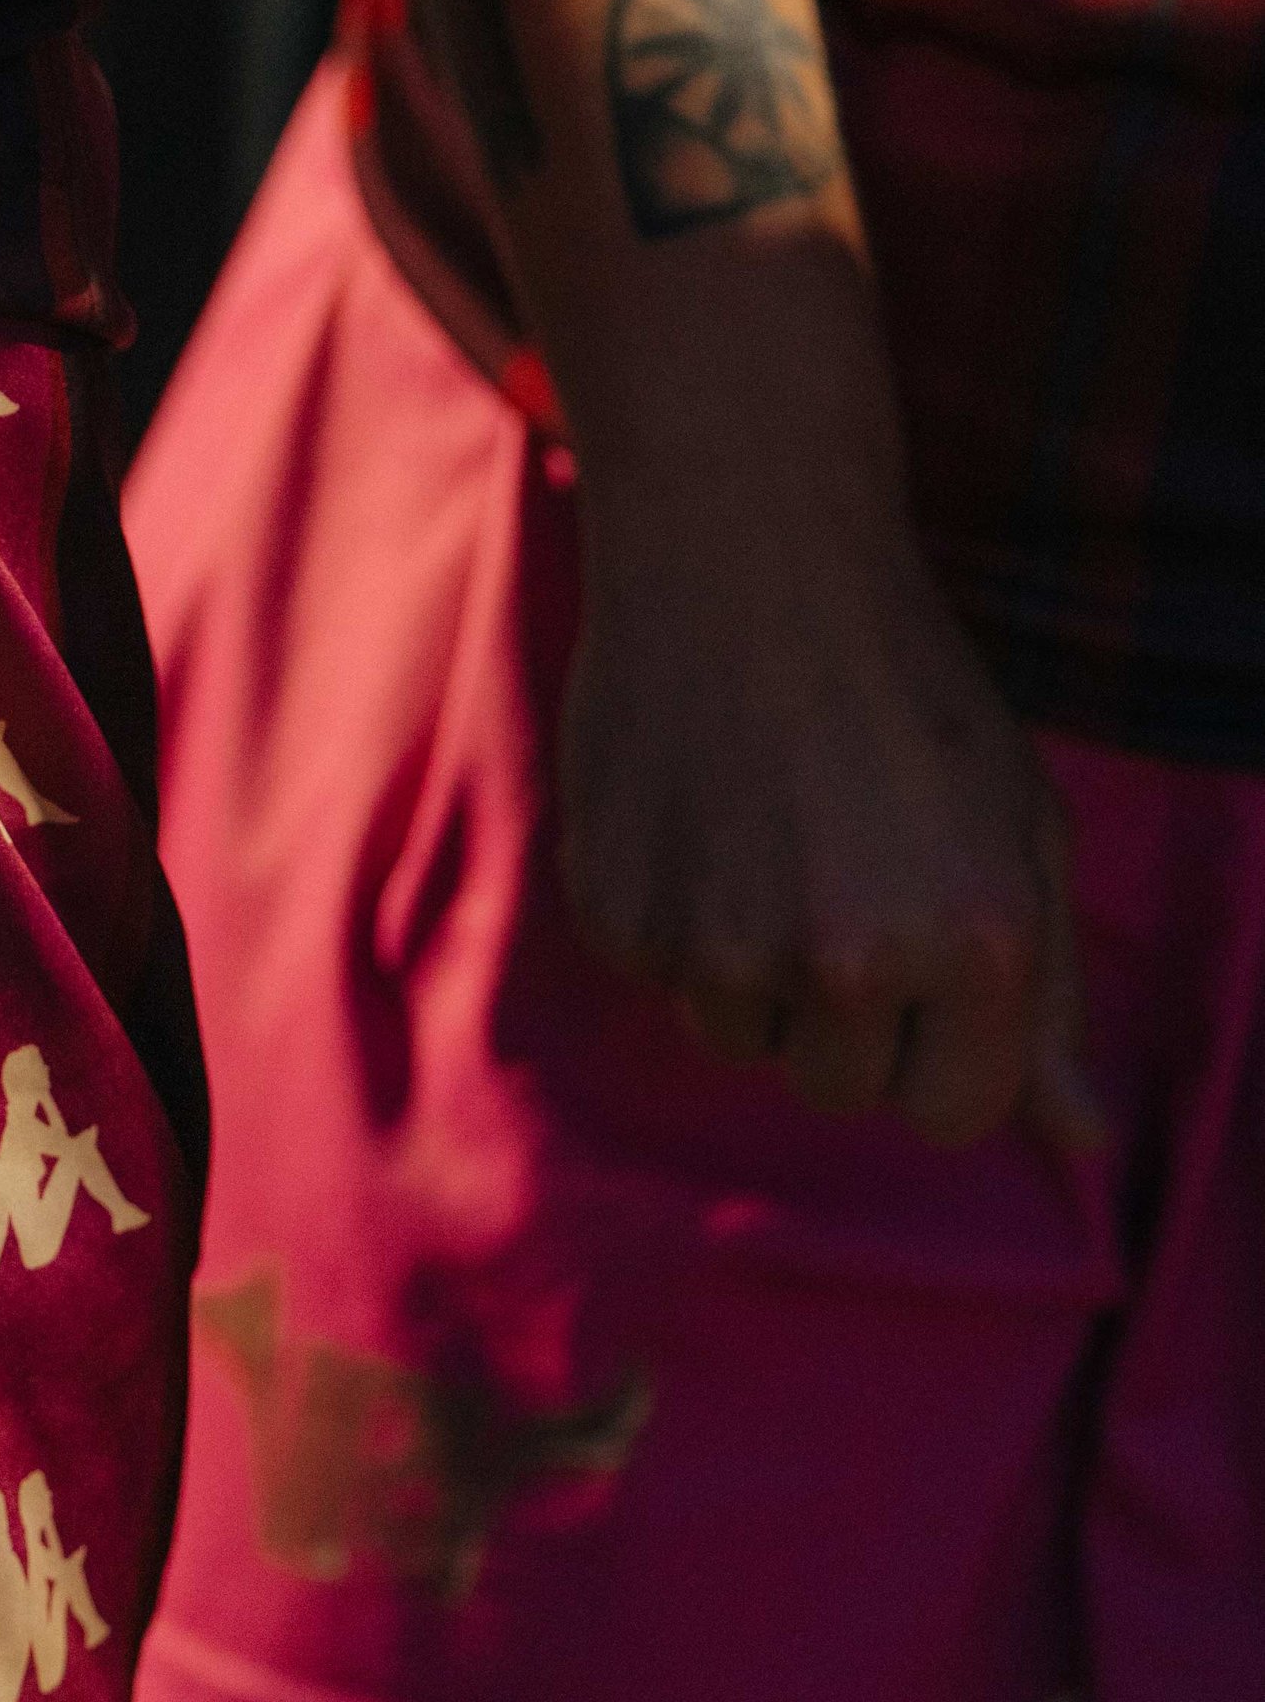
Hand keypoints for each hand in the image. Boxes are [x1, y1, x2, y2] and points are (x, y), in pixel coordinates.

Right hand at [561, 476, 1103, 1155]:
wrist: (743, 555)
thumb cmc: (908, 691)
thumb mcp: (1019, 826)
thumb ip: (1048, 999)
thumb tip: (1081, 1146)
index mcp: (975, 941)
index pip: (951, 1113)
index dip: (939, 1045)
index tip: (923, 968)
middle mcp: (847, 960)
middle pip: (837, 1088)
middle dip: (844, 1013)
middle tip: (840, 875)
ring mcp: (720, 946)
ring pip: (740, 1039)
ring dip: (754, 970)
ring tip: (769, 835)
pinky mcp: (621, 918)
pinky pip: (658, 979)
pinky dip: (676, 918)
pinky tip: (704, 816)